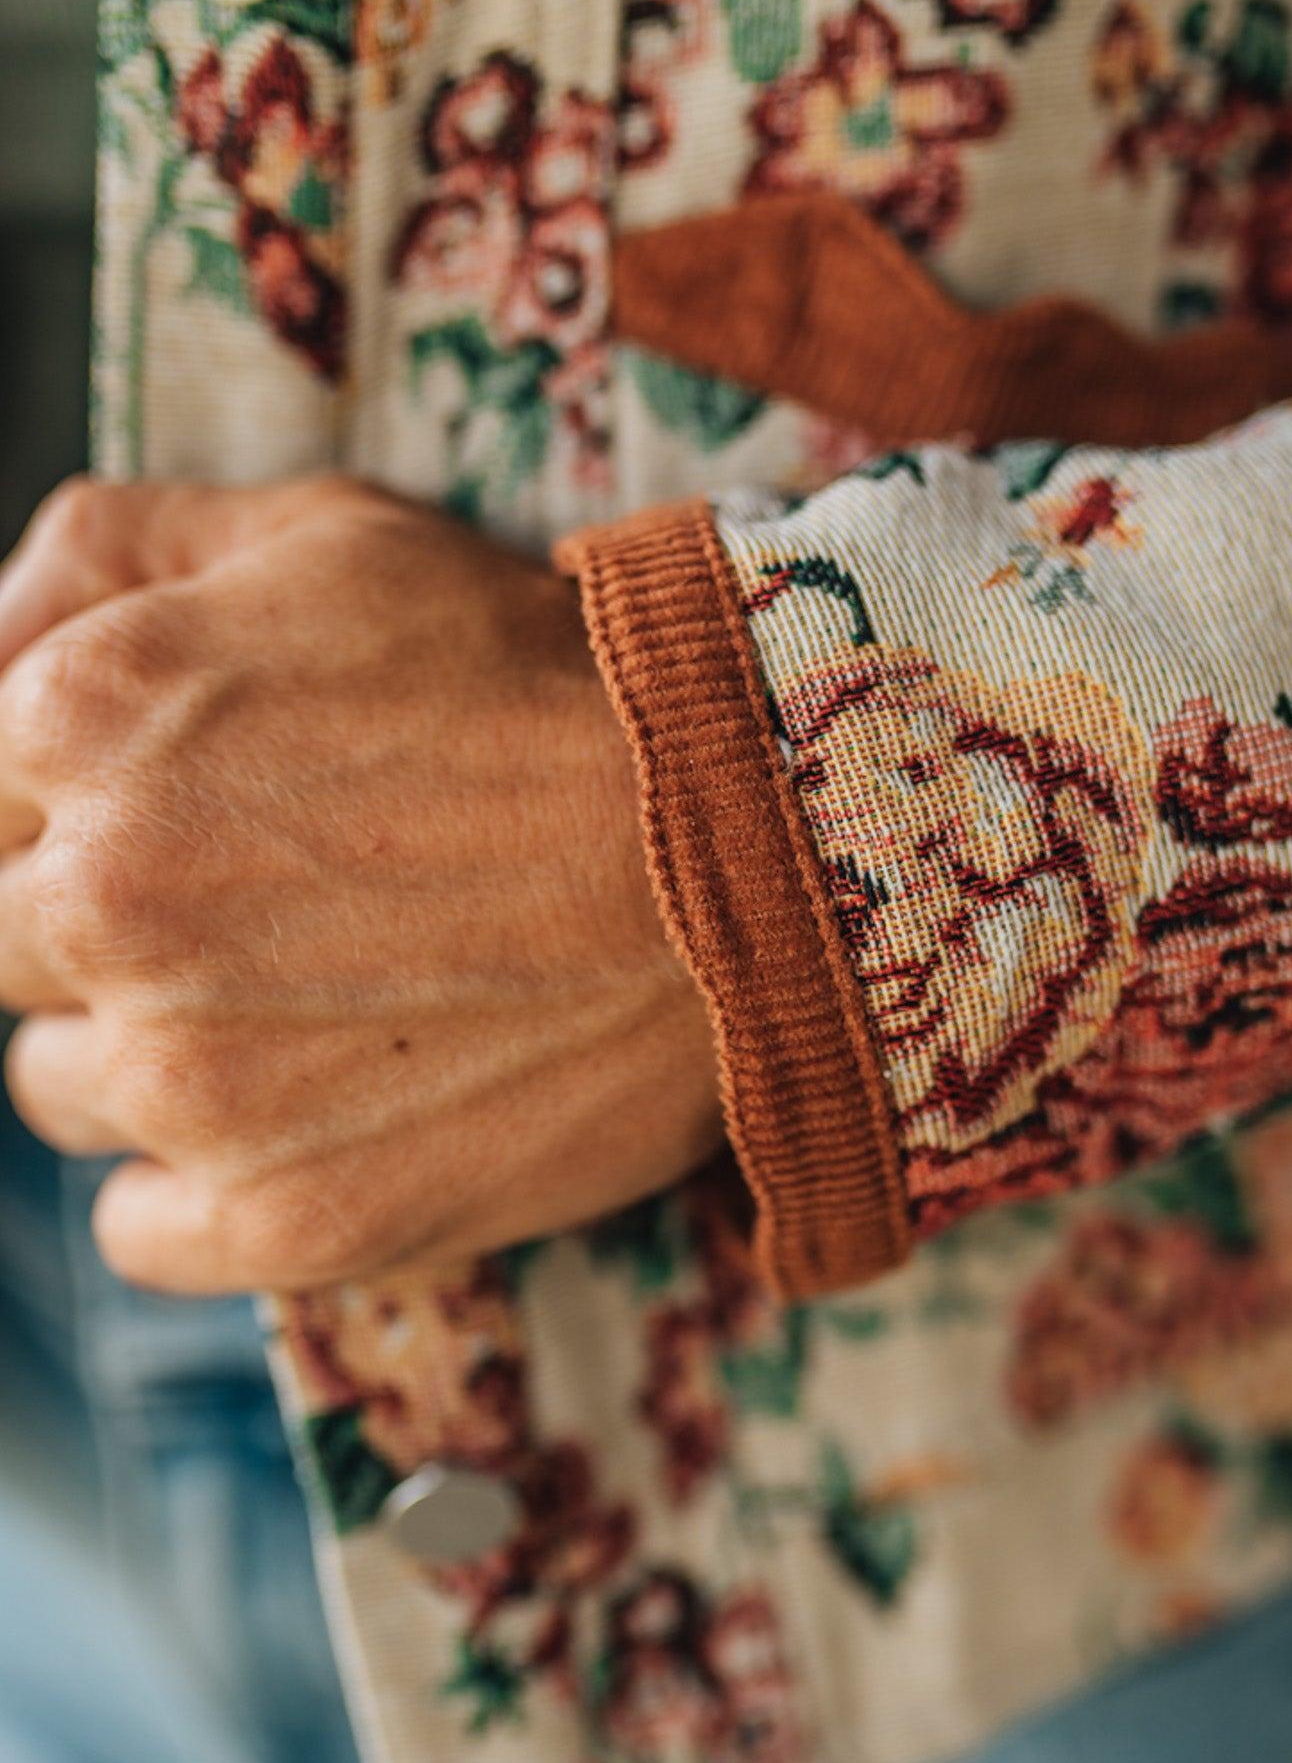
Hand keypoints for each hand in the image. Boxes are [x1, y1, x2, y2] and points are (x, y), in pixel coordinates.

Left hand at [0, 477, 720, 1291]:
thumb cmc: (536, 677)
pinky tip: (310, 1109)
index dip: (71, 804)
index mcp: (83, 716)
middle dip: (99, 922)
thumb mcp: (322, 534)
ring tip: (299, 1001)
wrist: (746, 841)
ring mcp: (191, 1078)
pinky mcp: (280, 1219)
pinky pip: (138, 1228)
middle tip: (252, 902)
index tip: (180, 814)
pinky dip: (202, 1184)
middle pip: (0, 945)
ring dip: (147, 1050)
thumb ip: (106, 552)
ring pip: (59, 1088)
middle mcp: (104, 899)